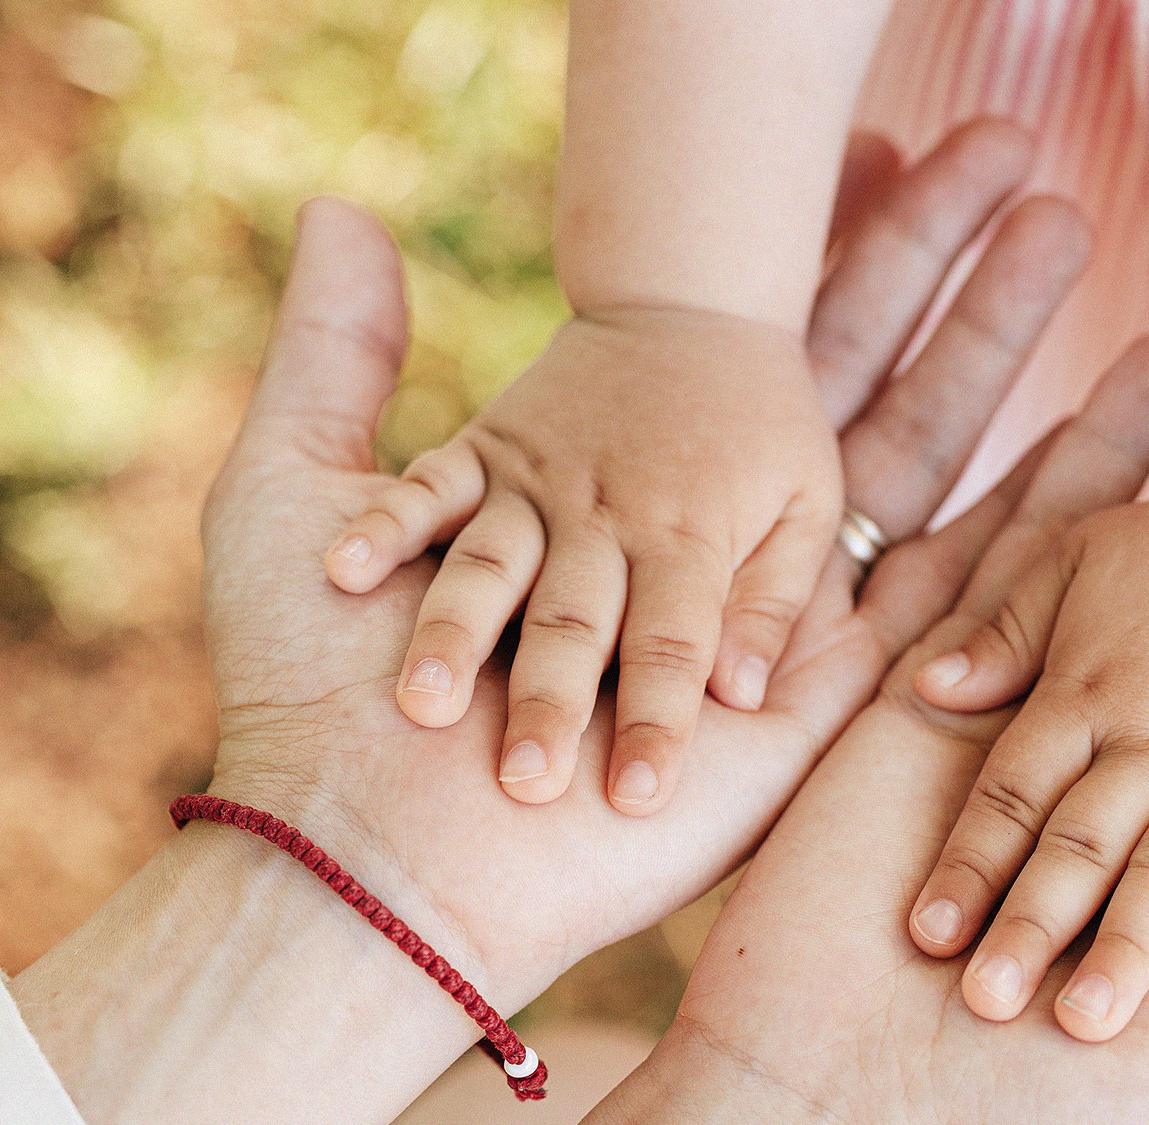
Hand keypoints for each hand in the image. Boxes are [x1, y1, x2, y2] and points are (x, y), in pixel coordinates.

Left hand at [203, 119, 1085, 1009]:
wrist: (361, 836)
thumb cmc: (316, 669)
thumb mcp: (306, 480)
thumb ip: (344, 354)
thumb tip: (348, 212)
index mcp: (638, 481)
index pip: (770, 334)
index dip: (838, 242)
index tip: (903, 144)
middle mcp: (729, 545)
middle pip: (872, 381)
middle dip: (954, 278)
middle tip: (1039, 171)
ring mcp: (790, 625)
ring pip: (938, 465)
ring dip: (1021, 361)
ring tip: (1104, 256)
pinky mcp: (828, 702)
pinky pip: (966, 595)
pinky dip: (1058, 506)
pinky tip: (1140, 426)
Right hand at [323, 300, 837, 815]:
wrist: (693, 299)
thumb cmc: (763, 425)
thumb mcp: (806, 503)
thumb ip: (775, 598)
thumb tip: (745, 695)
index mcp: (689, 536)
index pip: (675, 646)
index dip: (658, 723)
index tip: (638, 800)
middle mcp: (606, 513)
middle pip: (575, 621)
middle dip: (548, 704)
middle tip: (523, 786)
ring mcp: (537, 481)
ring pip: (490, 565)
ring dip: (454, 635)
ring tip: (423, 706)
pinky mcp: (485, 447)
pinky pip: (428, 486)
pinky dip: (383, 525)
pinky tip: (341, 573)